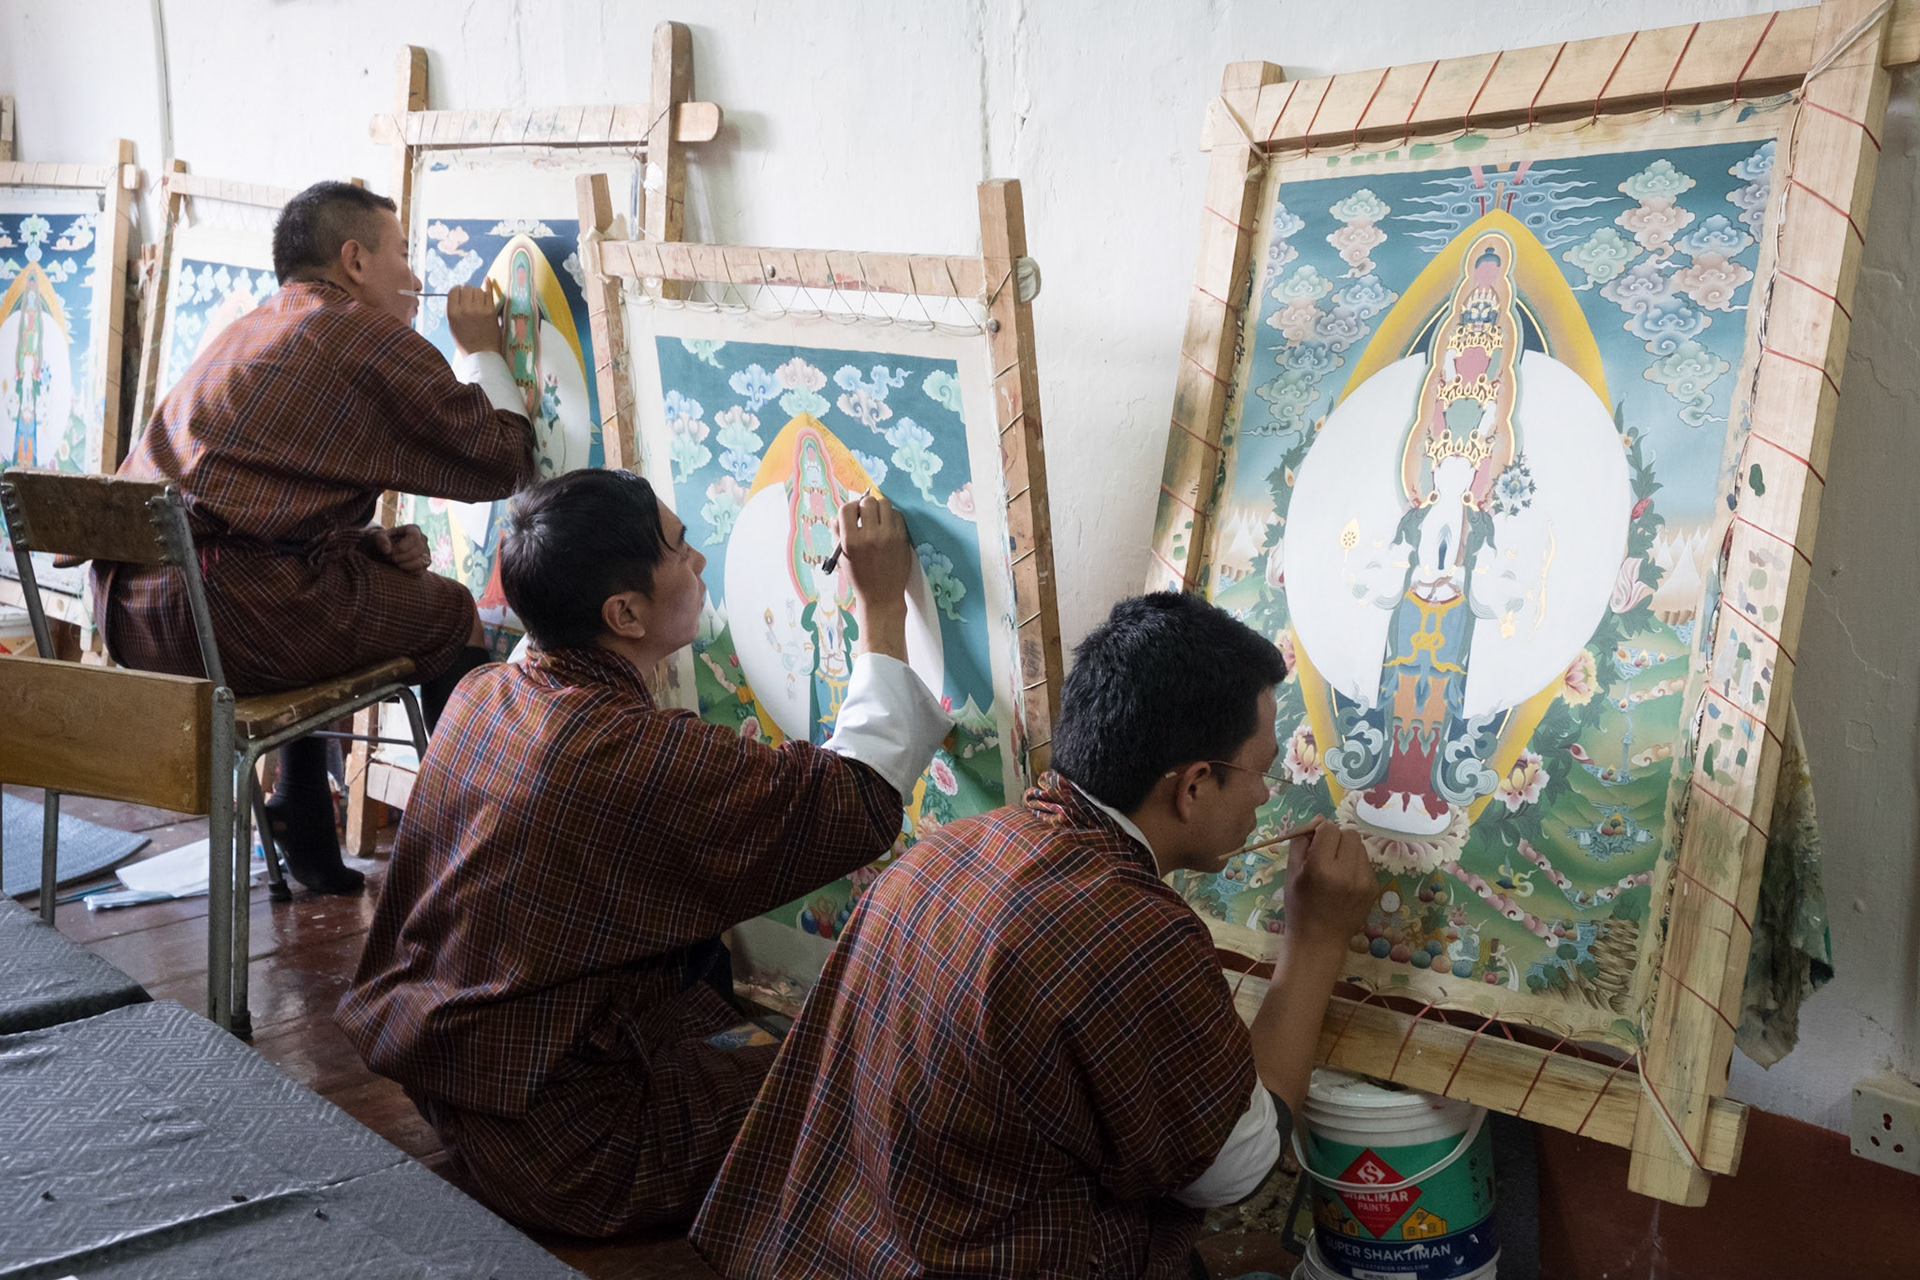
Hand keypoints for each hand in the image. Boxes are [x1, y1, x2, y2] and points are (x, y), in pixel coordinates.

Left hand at [366, 523, 431, 574]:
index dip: (402, 547)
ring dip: (405, 565)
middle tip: (389, 558)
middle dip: (401, 557)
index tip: (391, 551)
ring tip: (394, 563)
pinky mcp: (424, 564)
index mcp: (413, 529)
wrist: (384, 550)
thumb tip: (387, 550)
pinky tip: (400, 568)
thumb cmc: (382, 541)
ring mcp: (426, 552)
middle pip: (418, 550)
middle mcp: (423, 540)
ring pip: (422, 562)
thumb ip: (380, 540)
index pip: (414, 537)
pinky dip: (409, 571)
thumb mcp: (377, 537)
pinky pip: (421, 571)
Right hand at [447, 283, 504, 357]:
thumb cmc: (466, 341)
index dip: (458, 291)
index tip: (462, 295)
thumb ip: (453, 308)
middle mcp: (464, 309)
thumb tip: (458, 293)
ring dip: (478, 293)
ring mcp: (478, 309)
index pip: (454, 291)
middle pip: (466, 288)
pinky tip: (487, 280)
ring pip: (477, 289)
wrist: (482, 354)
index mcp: (452, 313)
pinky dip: (488, 285)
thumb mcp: (452, 325)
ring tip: (479, 302)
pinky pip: (488, 292)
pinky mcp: (491, 311)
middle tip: (472, 300)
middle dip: (469, 292)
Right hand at [837, 493, 910, 660]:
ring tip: (877, 518)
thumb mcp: (842, 556)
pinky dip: (892, 516)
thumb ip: (838, 533)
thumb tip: (838, 515)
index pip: (847, 508)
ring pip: (885, 504)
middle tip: (865, 514)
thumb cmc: (859, 577)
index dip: (849, 507)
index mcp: (850, 541)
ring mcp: (888, 536)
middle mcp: (869, 536)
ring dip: (879, 507)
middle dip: (865, 505)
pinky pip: (898, 515)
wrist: (881, 596)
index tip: (853, 513)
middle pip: (868, 502)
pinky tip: (888, 526)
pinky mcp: (902, 538)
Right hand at [1280, 816, 1377, 957]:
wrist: (1319, 941)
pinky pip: (1366, 863)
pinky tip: (1344, 882)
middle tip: (1325, 855)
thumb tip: (1319, 821)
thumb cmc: (1299, 906)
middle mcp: (1346, 872)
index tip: (1313, 845)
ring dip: (1347, 851)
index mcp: (1321, 867)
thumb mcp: (1291, 871)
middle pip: (1349, 834)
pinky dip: (1355, 865)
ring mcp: (1364, 881)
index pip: (1329, 828)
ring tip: (1336, 869)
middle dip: (1336, 839)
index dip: (1319, 833)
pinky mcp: (1373, 888)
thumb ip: (1301, 841)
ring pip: (1360, 846)